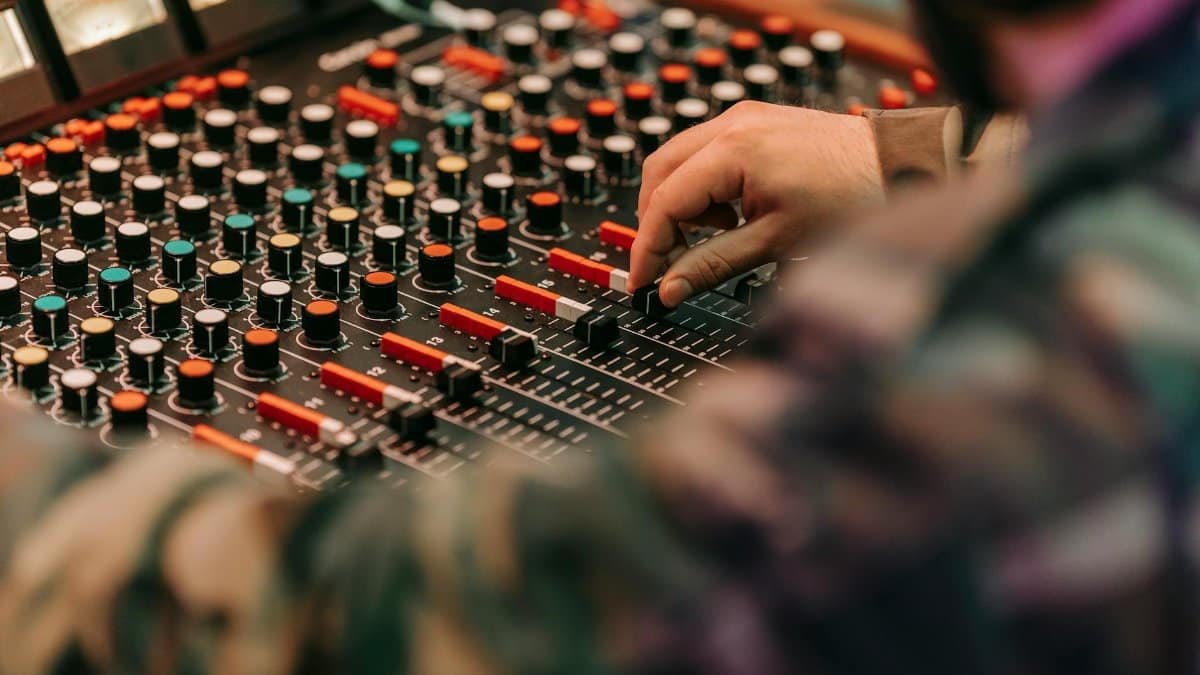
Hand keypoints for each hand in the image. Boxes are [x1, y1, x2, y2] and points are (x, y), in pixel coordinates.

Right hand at [630, 102, 885, 307]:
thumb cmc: (855, 198)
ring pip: (679, 160)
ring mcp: (745, 117)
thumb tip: (668, 290)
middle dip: (657, 222)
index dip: (647, 246)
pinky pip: (706, 152)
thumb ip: (712, 266)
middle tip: (669, 263)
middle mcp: (733, 123)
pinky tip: (732, 215)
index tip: (643, 280)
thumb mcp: (775, 243)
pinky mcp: (757, 122)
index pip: (663, 201)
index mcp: (734, 149)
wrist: (904, 166)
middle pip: (659, 172)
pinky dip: (704, 187)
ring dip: (680, 203)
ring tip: (714, 238)